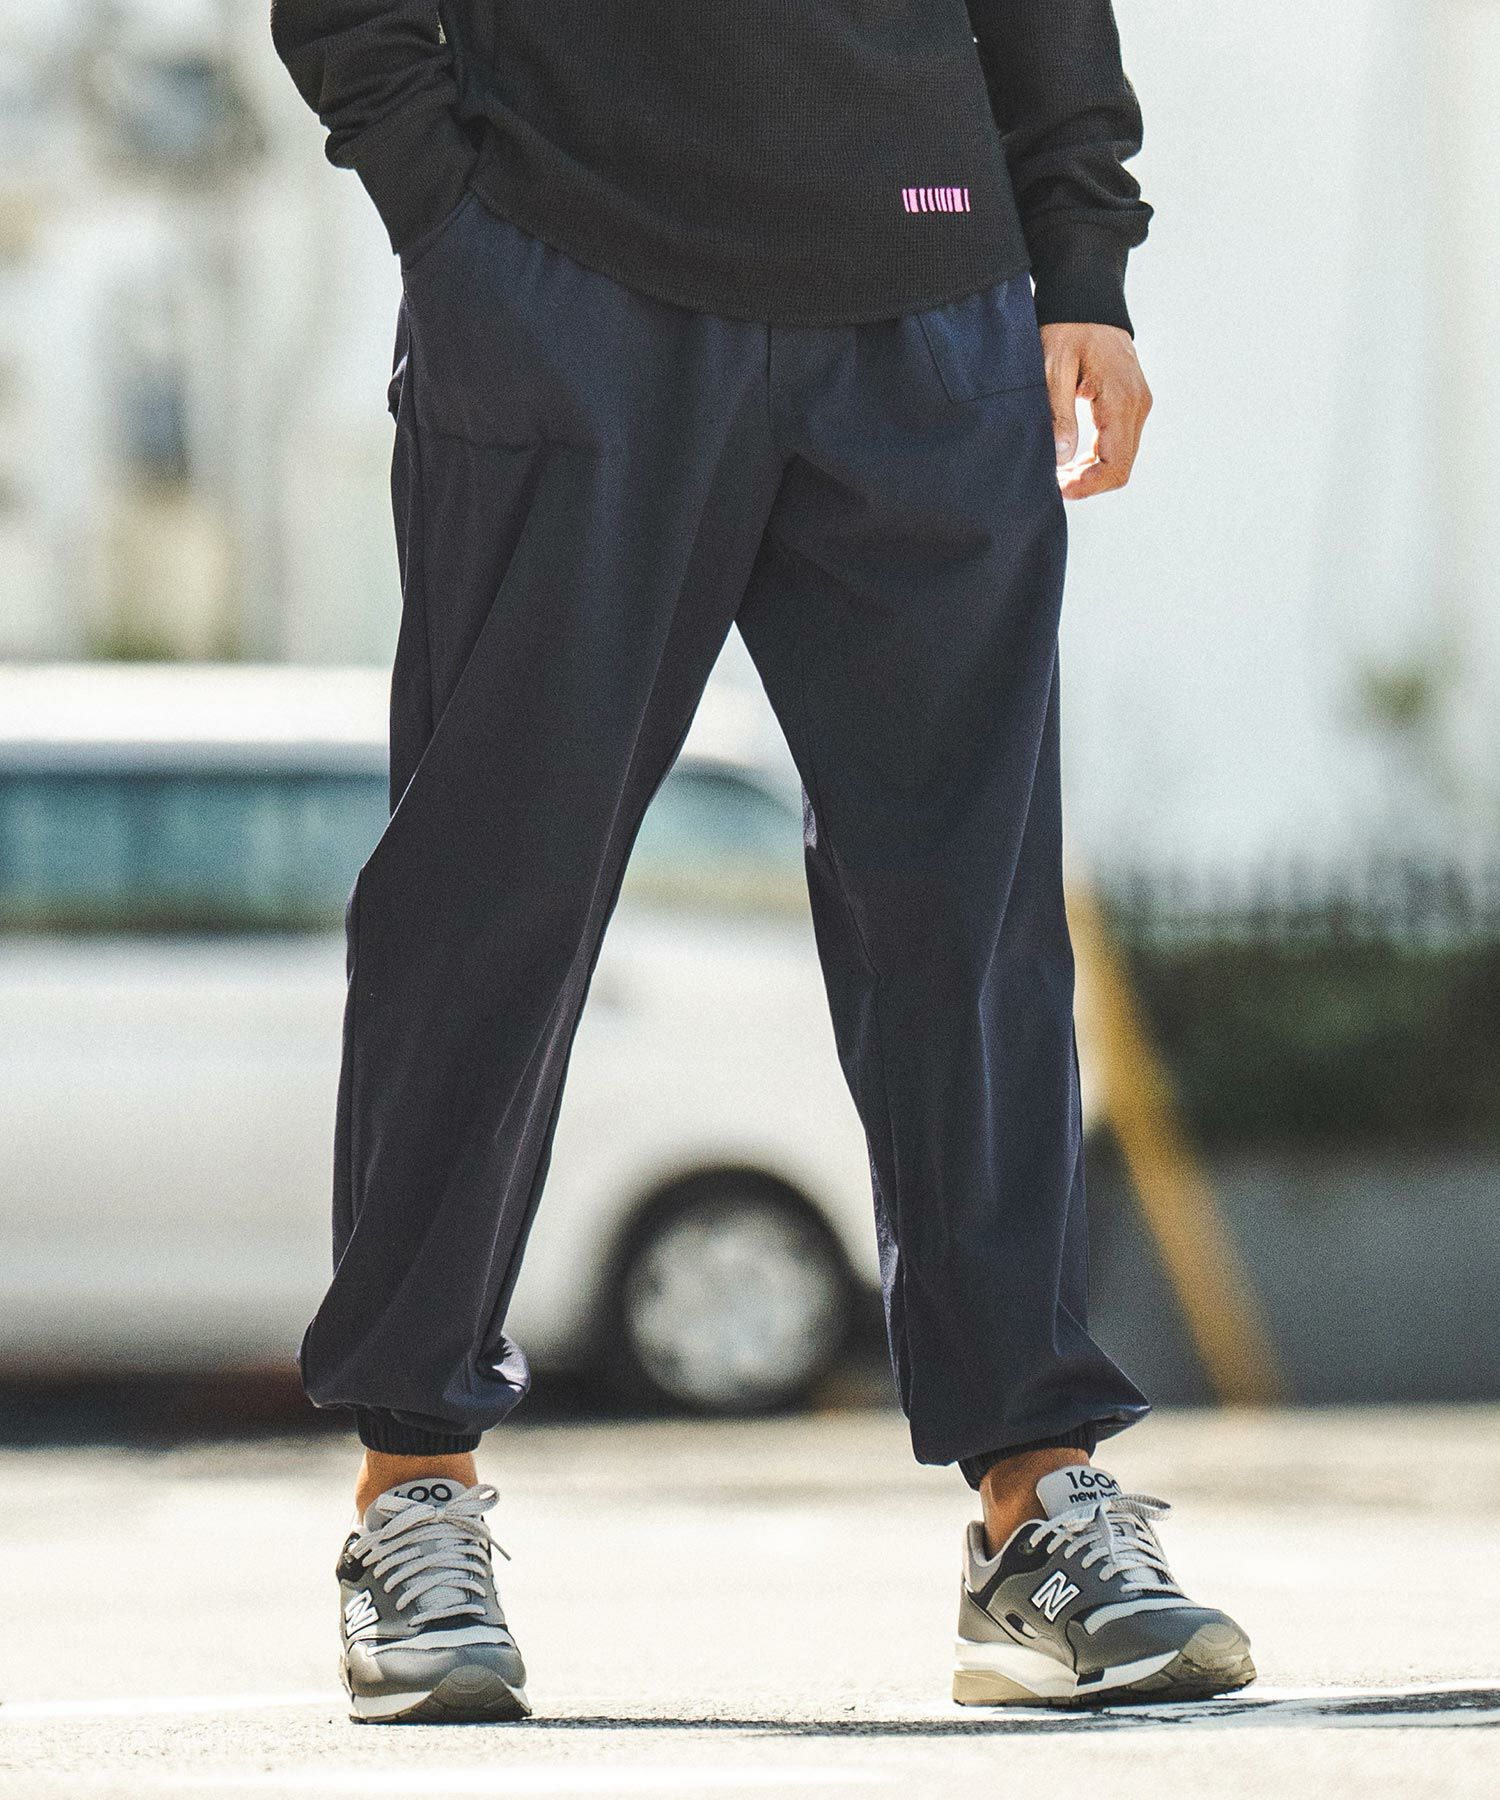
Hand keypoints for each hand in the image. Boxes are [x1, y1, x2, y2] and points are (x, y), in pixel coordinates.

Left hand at [1040, 322, 1152, 500]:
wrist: (1088, 301)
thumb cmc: (1068, 329)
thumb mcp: (1053, 368)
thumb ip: (1058, 414)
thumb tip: (1061, 458)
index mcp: (1121, 400)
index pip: (1115, 463)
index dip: (1089, 486)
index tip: (1059, 490)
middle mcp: (1137, 405)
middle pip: (1121, 468)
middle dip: (1088, 484)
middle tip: (1052, 485)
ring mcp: (1137, 405)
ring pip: (1121, 459)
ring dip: (1091, 474)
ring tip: (1058, 476)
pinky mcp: (1130, 404)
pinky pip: (1118, 444)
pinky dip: (1096, 460)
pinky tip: (1071, 462)